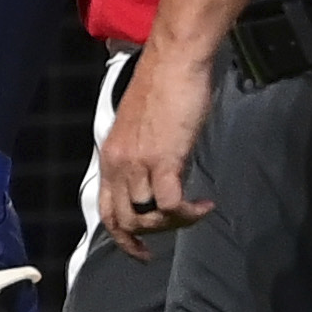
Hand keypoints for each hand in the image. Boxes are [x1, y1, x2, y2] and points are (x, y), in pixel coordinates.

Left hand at [95, 49, 216, 258]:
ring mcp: (138, 164)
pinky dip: (188, 213)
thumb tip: (158, 177)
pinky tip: (205, 205)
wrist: (174, 61)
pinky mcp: (163, 160)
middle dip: (153, 233)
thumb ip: (142, 155)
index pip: (106, 211)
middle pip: (126, 221)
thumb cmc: (164, 85)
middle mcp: (118, 164)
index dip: (123, 237)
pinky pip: (170, 205)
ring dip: (173, 223)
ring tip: (195, 211)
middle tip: (178, 225)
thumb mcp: (142, 127)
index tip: (141, 250)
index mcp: (110, 156)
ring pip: (148, 217)